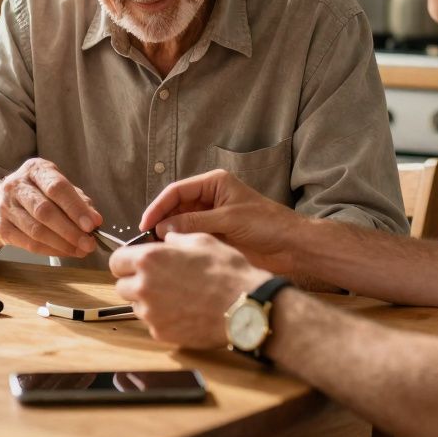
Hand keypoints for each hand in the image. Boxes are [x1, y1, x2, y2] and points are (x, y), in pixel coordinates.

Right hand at [0, 158, 102, 257]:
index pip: (57, 188)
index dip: (76, 208)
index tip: (93, 224)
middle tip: (89, 243)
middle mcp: (16, 185)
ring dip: (62, 244)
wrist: (1, 201)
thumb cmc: (38, 193)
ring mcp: (5, 207)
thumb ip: (77, 201)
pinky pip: (29, 244)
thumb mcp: (56, 188)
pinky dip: (51, 251)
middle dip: (70, 230)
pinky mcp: (1, 228)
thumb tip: (95, 220)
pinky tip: (65, 252)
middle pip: (45, 211)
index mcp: (35, 169)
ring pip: (36, 231)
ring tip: (80, 250)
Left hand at [110, 232, 269, 347]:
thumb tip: (167, 239)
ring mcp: (151, 313)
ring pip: (137, 306)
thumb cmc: (227, 273)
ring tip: (177, 297)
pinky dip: (163, 319)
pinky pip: (153, 323)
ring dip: (149, 302)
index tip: (134, 264)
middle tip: (159, 281)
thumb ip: (176, 239)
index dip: (126, 262)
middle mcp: (144, 286)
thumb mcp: (202, 241)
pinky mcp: (161, 333)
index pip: (116, 261)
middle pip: (122, 286)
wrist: (245, 308)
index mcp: (149, 259)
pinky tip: (185, 311)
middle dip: (136, 282)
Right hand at [139, 169, 302, 274]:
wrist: (292, 245)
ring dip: (169, 234)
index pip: (177, 191)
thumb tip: (163, 229)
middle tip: (147, 239)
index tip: (145, 224)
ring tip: (156, 248)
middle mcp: (210, 197)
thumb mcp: (228, 219)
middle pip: (176, 207)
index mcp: (214, 183)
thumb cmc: (267, 224)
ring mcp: (212, 217)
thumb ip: (195, 223)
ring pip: (181, 223)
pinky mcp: (216, 235)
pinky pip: (191, 237)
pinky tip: (172, 253)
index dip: (158, 206)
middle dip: (161, 221)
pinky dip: (180, 244)